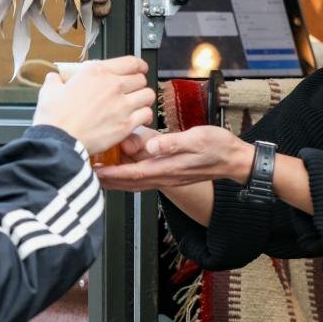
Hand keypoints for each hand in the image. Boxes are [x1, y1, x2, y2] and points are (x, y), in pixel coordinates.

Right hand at [33, 56, 155, 153]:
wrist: (59, 141)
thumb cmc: (55, 119)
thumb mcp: (49, 91)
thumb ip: (55, 80)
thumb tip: (55, 78)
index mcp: (96, 72)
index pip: (130, 61)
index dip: (138, 65)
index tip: (139, 69)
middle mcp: (113, 85)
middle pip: (140, 78)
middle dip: (138, 83)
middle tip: (133, 90)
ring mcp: (122, 105)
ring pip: (148, 95)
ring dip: (143, 99)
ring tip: (137, 104)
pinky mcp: (126, 124)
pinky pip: (146, 114)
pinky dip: (144, 117)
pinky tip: (138, 119)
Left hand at [95, 125, 254, 190]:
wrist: (236, 160)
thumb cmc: (219, 147)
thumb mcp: (197, 139)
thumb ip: (173, 143)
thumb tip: (152, 145)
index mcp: (168, 168)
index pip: (134, 173)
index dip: (113, 173)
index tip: (95, 172)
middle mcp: (166, 176)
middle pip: (130, 182)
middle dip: (108, 181)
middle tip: (86, 176)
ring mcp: (169, 177)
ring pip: (136, 182)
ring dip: (116, 180)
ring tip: (99, 175)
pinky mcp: (172, 173)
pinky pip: (145, 178)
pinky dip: (130, 176)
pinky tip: (124, 170)